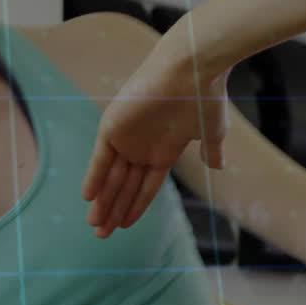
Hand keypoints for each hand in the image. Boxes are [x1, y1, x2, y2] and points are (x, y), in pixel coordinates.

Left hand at [82, 31, 230, 238]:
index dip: (135, 206)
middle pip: (123, 186)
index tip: (124, 226)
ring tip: (95, 226)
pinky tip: (88, 197)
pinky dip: (94, 176)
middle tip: (101, 236)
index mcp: (164, 150)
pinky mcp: (112, 125)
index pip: (145, 186)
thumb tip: (217, 166)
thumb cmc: (206, 98)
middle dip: (113, 211)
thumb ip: (211, 151)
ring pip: (110, 177)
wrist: (193, 68)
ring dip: (102, 201)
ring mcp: (127, 136)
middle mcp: (142, 146)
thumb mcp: (212, 132)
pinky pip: (100, 158)